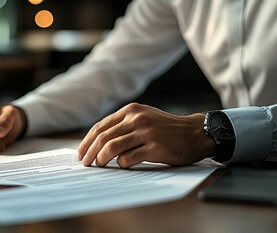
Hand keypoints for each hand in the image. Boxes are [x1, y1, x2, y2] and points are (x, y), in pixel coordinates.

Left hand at [77, 103, 215, 167]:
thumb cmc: (166, 128)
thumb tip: (98, 142)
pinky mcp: (154, 147)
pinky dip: (121, 164)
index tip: (80, 152)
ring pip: (112, 147)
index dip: (87, 141)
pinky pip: (128, 158)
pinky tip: (121, 166)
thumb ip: (124, 125)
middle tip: (85, 162)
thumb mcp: (144, 117)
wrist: (195, 133)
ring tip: (98, 165)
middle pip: (103, 137)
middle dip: (90, 152)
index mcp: (131, 110)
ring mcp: (146, 132)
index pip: (101, 126)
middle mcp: (137, 118)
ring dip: (101, 159)